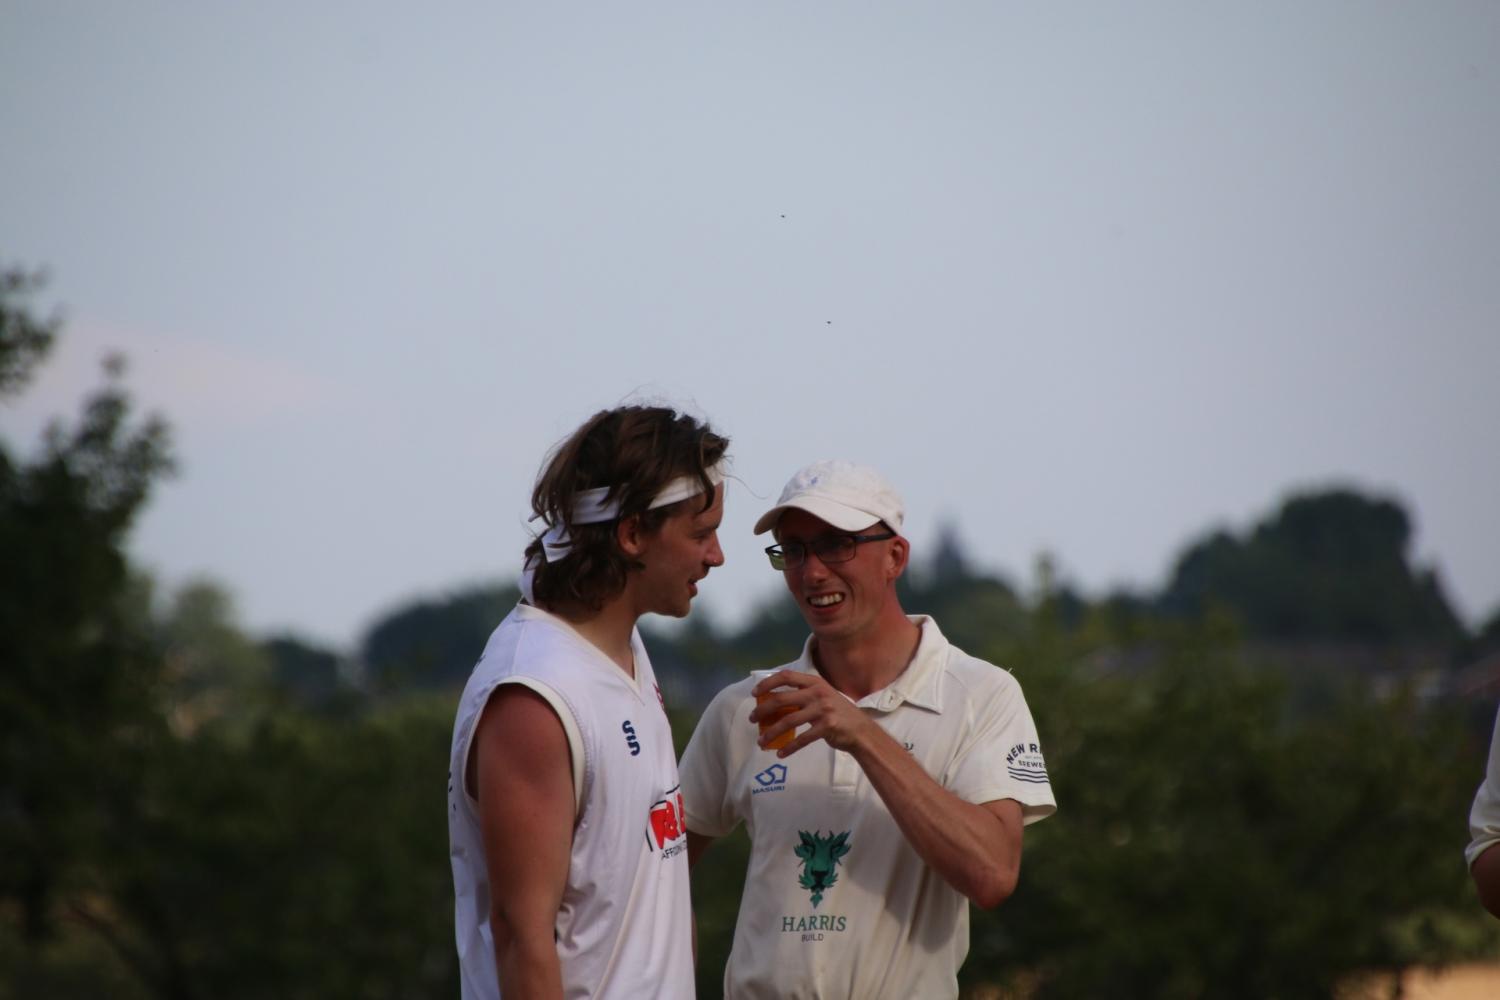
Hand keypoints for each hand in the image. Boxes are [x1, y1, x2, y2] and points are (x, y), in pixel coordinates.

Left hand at [749, 670, 875, 756]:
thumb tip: (773, 703)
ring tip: (761, 741)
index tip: (754, 693)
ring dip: (771, 733)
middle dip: (762, 710)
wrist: (860, 730)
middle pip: (781, 700)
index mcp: (814, 682)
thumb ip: (803, 696)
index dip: (767, 683)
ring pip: (788, 721)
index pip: (786, 676)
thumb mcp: (822, 696)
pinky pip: (802, 739)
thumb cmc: (837, 712)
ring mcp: (823, 709)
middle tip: (752, 719)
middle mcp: (817, 693)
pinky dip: (789, 748)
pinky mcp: (826, 727)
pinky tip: (780, 753)